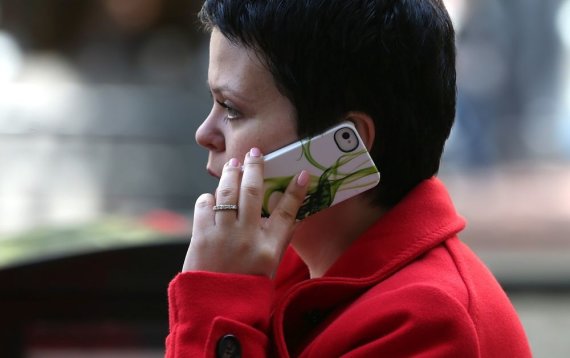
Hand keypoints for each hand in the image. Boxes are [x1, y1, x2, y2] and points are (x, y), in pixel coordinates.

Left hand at [183, 147, 309, 276]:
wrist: (213, 308)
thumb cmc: (245, 288)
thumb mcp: (270, 267)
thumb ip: (278, 240)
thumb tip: (290, 216)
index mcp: (269, 248)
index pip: (287, 212)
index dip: (296, 191)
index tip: (302, 174)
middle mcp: (247, 238)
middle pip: (253, 192)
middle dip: (255, 168)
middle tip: (255, 153)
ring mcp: (223, 235)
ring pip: (228, 193)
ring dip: (232, 174)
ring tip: (234, 164)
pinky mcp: (200, 236)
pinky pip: (205, 205)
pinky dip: (209, 198)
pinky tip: (213, 198)